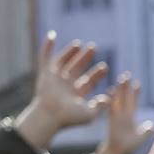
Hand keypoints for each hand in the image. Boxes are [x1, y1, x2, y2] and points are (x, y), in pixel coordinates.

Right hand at [14, 32, 110, 151]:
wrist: (51, 116)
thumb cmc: (70, 118)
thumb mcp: (90, 113)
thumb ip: (101, 105)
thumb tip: (109, 98)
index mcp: (76, 94)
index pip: (88, 81)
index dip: (97, 74)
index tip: (105, 67)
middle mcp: (65, 85)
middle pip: (77, 68)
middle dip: (85, 58)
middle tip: (94, 48)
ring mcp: (54, 79)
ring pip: (63, 61)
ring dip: (70, 52)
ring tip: (79, 43)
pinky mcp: (44, 74)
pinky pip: (45, 57)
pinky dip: (47, 46)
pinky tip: (52, 35)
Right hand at [95, 75, 153, 153]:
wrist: (117, 152)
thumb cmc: (128, 146)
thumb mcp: (141, 137)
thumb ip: (147, 131)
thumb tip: (153, 125)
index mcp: (129, 117)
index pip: (133, 102)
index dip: (135, 94)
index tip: (137, 84)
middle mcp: (122, 115)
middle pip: (125, 98)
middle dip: (126, 87)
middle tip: (126, 75)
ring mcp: (116, 116)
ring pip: (118, 100)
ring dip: (120, 90)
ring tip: (120, 79)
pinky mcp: (112, 120)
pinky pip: (112, 108)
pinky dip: (112, 101)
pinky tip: (112, 91)